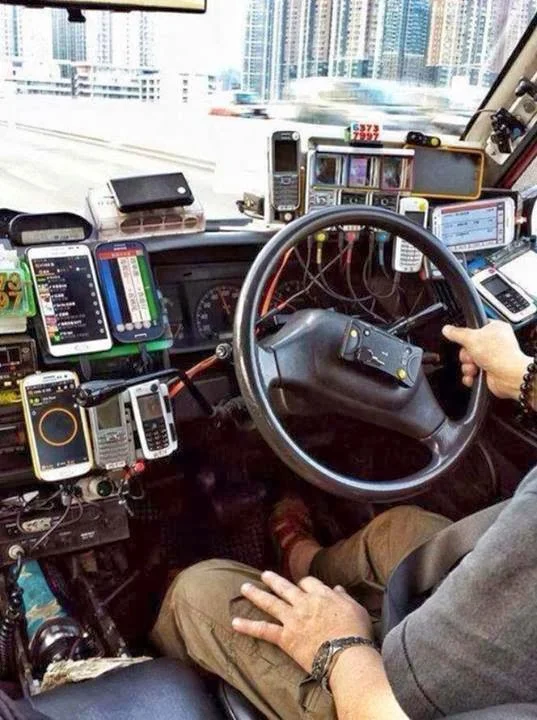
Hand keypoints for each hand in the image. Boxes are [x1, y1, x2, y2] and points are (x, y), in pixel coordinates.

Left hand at [232, 570, 372, 673]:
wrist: (346, 654)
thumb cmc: (356, 632)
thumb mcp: (356, 608)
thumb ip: (344, 596)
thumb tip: (338, 588)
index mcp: (322, 594)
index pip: (308, 583)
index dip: (304, 584)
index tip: (302, 587)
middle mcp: (303, 602)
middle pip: (285, 587)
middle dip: (273, 580)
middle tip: (264, 575)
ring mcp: (292, 619)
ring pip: (270, 602)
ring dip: (256, 594)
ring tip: (244, 587)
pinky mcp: (285, 637)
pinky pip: (263, 630)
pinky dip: (248, 626)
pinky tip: (235, 622)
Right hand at [442, 320, 530, 400]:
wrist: (508, 376)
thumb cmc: (498, 354)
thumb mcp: (471, 338)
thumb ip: (457, 333)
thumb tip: (447, 329)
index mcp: (495, 329)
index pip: (476, 327)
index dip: (467, 333)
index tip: (463, 338)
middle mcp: (494, 343)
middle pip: (469, 346)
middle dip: (466, 354)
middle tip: (471, 355)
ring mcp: (492, 358)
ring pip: (469, 361)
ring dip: (468, 366)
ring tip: (475, 367)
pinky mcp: (489, 372)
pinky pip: (472, 373)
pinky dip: (470, 376)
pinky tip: (474, 375)